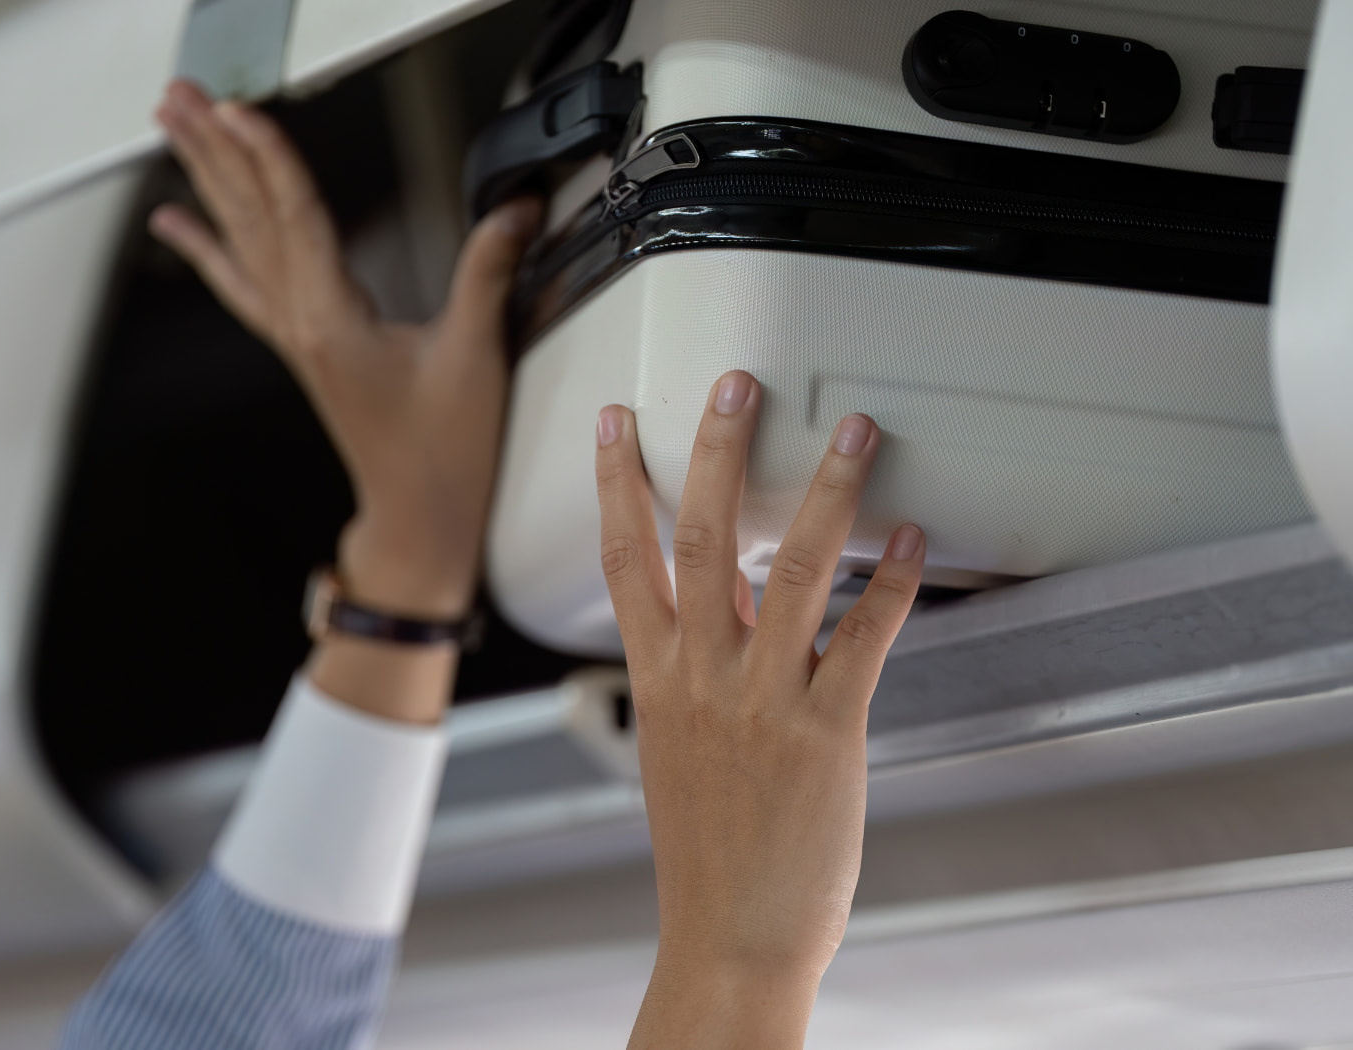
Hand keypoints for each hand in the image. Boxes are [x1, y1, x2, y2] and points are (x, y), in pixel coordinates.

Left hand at [151, 80, 541, 619]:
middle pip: (251, 221)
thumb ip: (489, 275)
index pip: (297, 218)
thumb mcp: (475, 357)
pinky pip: (243, 284)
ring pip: (241, 244)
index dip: (270, 157)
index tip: (240, 110)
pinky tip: (182, 227)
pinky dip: (209, 249)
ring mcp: (297, 337)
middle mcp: (303, 325)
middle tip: (181, 98)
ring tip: (174, 133)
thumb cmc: (442, 453)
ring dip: (208, 183)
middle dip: (215, 153)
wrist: (419, 516)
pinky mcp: (305, 348)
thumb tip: (513, 213)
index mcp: (335, 322)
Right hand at [595, 372, 924, 1047]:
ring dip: (826, 490)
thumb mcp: (679, 745)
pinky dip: (891, 579)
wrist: (731, 936)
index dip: (614, 481)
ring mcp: (762, 700)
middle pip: (697, 536)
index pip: (623, 558)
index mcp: (658, 678)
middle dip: (714, 449)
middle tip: (735, 385)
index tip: (616, 423)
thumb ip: (698, 664)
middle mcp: (702, 677)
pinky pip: (864, 637)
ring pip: (789, 568)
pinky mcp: (825, 731)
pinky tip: (910, 536)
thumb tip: (725, 595)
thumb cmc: (709, 849)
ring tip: (854, 433)